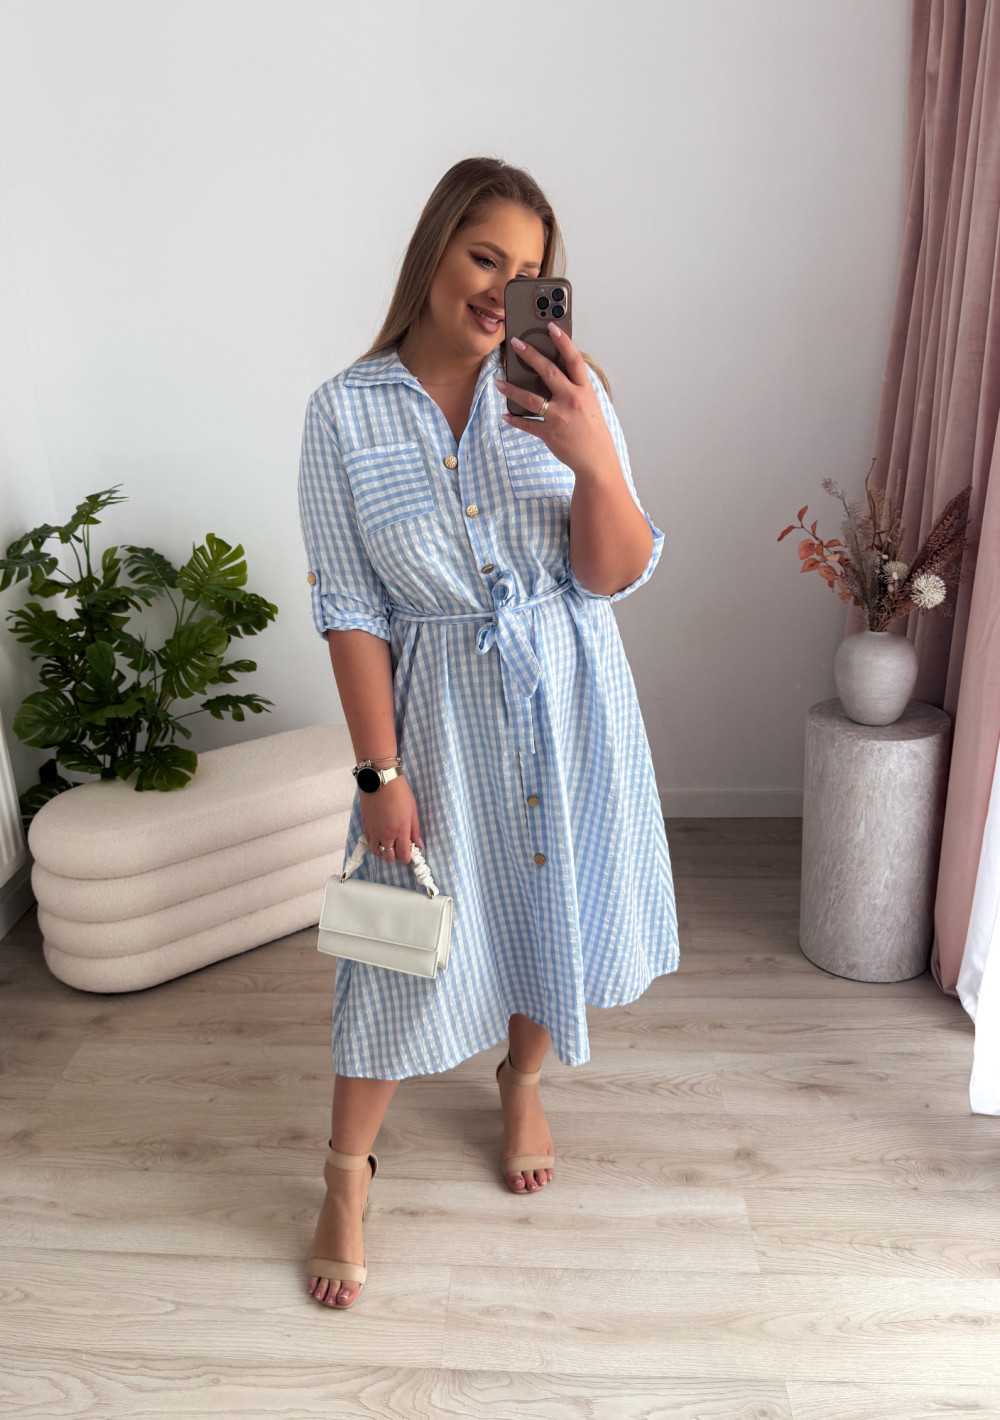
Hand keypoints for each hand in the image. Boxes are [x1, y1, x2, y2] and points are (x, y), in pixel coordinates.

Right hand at [360, 776, 423, 864]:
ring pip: (377, 853)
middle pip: (389, 858)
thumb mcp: (413, 811)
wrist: (381, 781)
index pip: (403, 856)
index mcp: (401, 831)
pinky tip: (380, 836)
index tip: (409, 854)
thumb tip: (418, 845)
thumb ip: (415, 831)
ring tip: (389, 843)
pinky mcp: (365, 826)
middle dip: (395, 857)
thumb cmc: (399, 793)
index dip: (407, 858)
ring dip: (383, 851)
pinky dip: (374, 843)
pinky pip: (369, 842)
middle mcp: (386, 835)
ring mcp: (374, 832)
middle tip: (399, 849)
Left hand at [495, 322, 618, 478]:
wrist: (597, 460)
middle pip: (548, 372)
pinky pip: (527, 424)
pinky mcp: (549, 434)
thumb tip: (553, 374)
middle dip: (530, 355)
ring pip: (531, 399)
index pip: (574, 360)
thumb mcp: (590, 404)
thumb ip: (575, 388)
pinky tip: (505, 414)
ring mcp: (560, 418)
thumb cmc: (593, 431)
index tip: (551, 327)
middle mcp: (572, 401)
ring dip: (512, 389)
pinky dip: (514, 419)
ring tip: (499, 382)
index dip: (563, 341)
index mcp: (585, 391)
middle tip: (516, 344)